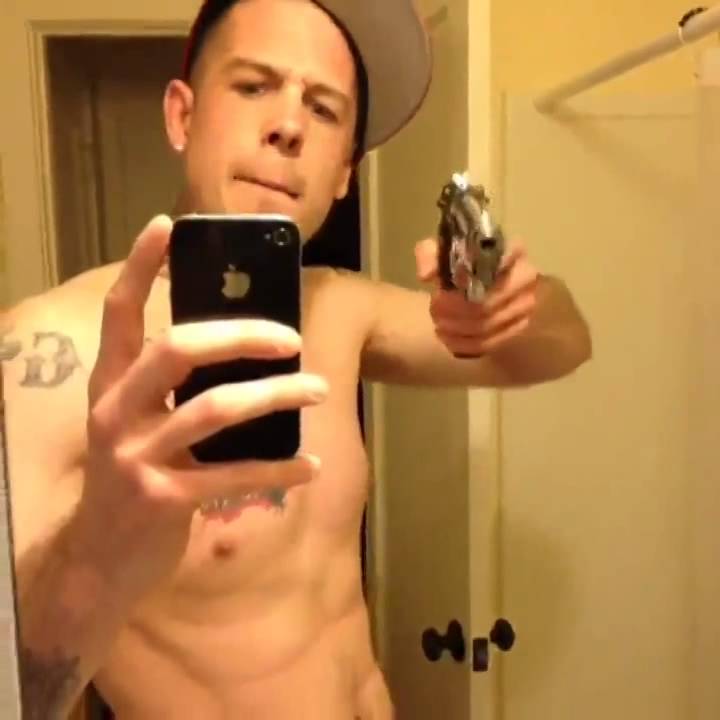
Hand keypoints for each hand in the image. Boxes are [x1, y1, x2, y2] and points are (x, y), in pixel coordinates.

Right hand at [76, 215, 325, 599]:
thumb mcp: (140, 426)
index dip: (138, 267)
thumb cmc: (133, 480)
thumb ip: (174, 391)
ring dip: (277, 396)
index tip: (166, 226)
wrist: (98, 562)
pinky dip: (280, 468)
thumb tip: (248, 354)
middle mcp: (115, 412)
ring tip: (318, 390)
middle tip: (292, 338)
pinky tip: (310, 467)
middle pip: (178, 350)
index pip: (119, 313)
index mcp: (110, 385)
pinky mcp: (163, 499)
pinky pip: (234, 474)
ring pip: (216, 408)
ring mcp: (136, 456)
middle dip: (241, 335)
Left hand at [415, 237, 538, 356]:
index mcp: (510, 250)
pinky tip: (448, 338)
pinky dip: (464, 344)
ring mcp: (526, 304)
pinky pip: (491, 343)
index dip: (468, 278)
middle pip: (487, 302)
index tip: (442, 288)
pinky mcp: (519, 327)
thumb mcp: (440, 251)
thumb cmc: (458, 263)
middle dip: (455, 310)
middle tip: (434, 309)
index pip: (499, 263)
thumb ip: (429, 255)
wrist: (474, 280)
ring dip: (457, 328)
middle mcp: (525, 276)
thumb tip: (427, 274)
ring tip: (439, 323)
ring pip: (487, 325)